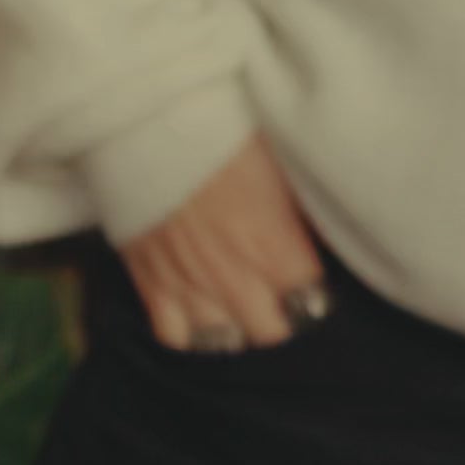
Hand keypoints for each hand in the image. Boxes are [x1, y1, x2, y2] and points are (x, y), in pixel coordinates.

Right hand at [114, 131, 331, 350]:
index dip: (315, 297)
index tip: (311, 284)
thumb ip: (299, 210)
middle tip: (277, 301)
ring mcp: (190, 287)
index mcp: (277, 249)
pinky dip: (185, 334)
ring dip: (234, 330)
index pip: (314, 306)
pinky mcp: (150, 285)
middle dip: (278, 322)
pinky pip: (172, 338)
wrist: (149, 121)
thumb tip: (316, 232)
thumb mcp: (280, 162)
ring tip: (237, 311)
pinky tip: (195, 314)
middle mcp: (237, 280)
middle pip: (270, 336)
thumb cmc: (223, 128)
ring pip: (222, 344)